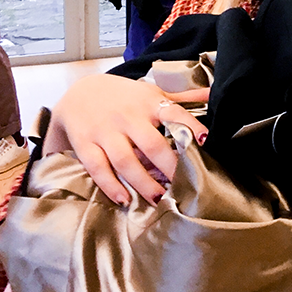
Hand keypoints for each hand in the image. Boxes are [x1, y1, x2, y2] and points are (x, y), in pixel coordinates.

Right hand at [45, 74, 208, 206]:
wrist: (79, 92)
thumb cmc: (123, 95)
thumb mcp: (151, 92)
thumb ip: (181, 97)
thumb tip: (212, 94)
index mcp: (148, 102)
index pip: (174, 113)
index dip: (190, 126)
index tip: (205, 141)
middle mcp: (128, 117)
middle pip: (151, 143)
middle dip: (169, 165)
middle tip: (183, 184)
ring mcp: (105, 131)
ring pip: (125, 159)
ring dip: (142, 181)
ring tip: (158, 198)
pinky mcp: (85, 144)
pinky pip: (98, 167)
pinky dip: (110, 185)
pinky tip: (124, 199)